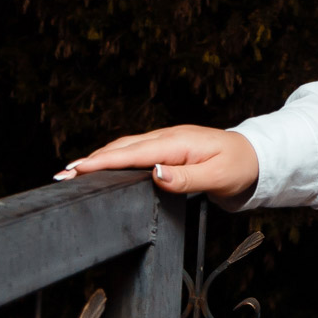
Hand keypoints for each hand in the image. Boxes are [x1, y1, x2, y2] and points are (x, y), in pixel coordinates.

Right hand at [54, 125, 258, 200]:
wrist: (255, 157)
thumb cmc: (239, 167)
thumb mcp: (217, 177)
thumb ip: (186, 179)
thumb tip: (155, 174)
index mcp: (178, 143)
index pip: (133, 154)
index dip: (102, 162)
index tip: (76, 170)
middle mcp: (168, 137)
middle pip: (123, 148)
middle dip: (91, 160)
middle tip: (62, 175)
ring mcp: (167, 140)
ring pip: (126, 148)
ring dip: (99, 158)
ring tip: (73, 172)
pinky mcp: (167, 146)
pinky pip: (135, 150)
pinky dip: (114, 157)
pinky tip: (101, 166)